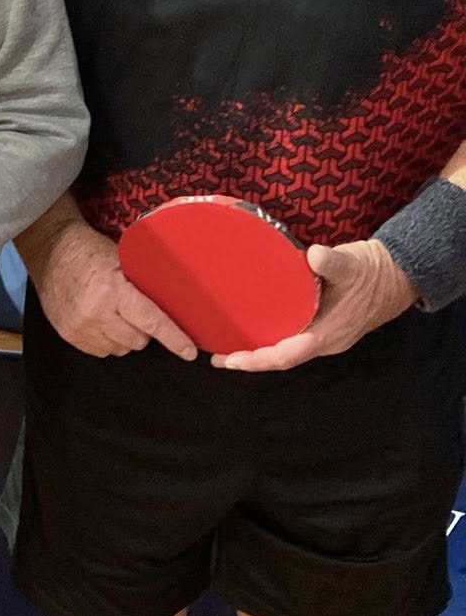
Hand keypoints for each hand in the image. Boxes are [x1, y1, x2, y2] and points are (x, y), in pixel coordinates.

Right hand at [26, 216, 197, 360]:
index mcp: (112, 289)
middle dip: (144, 330)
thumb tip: (178, 302)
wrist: (51, 250)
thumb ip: (145, 283)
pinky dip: (107, 340)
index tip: (188, 351)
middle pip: (138, 340)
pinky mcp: (69, 334)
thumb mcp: (123, 259)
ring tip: (117, 314)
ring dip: (125, 336)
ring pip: (120, 349)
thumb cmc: (90, 251)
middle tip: (136, 310)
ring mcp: (80, 326)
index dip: (174, 339)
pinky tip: (102, 321)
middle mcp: (95, 312)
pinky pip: (101, 351)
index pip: (151, 321)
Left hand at [213, 239, 416, 371]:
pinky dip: (270, 337)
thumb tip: (314, 255)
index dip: (257, 360)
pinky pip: (291, 338)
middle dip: (249, 358)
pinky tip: (252, 327)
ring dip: (257, 349)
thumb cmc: (372, 272)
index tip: (231, 359)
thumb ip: (332, 262)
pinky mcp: (321, 326)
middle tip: (217, 355)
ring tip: (226, 345)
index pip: (286, 355)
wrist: (397, 275)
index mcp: (327, 334)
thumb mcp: (352, 264)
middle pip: (280, 357)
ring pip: (285, 349)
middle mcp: (323, 341)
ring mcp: (323, 335)